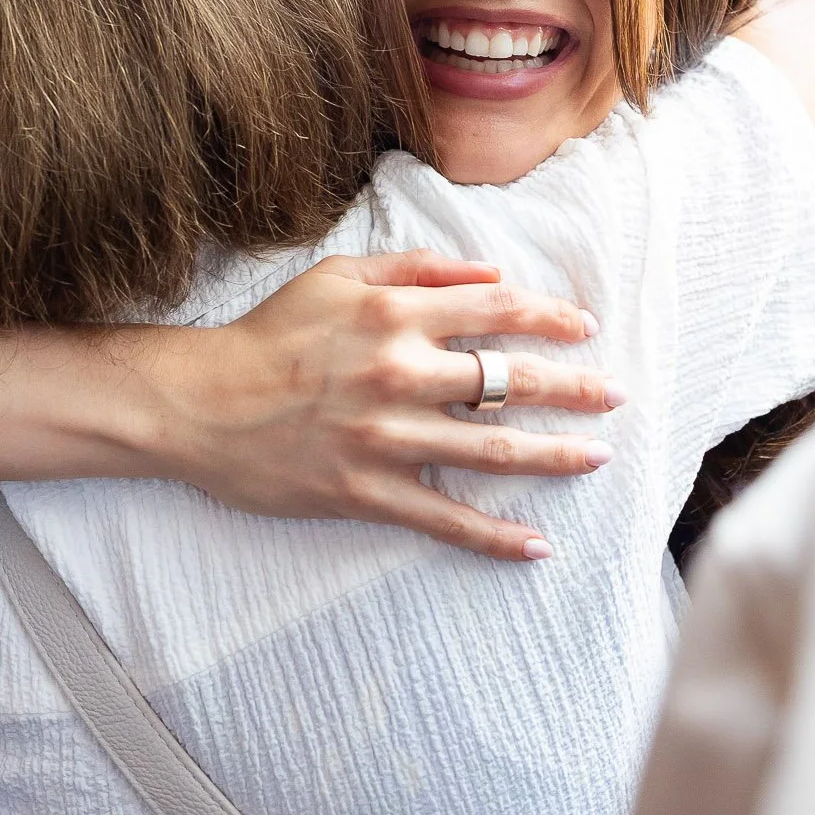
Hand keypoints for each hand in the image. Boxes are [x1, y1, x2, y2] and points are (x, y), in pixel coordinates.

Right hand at [147, 251, 621, 562]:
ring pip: (492, 451)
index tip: (584, 330)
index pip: (497, 312)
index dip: (550, 319)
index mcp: (396, 314)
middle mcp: (399, 373)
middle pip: (510, 382)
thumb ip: (417, 269)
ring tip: (596, 457)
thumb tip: (489, 273)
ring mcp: (385, 437)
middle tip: (615, 395)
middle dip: (573, 389)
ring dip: (554, 455)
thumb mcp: (338, 276)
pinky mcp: (366, 491)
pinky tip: (536, 545)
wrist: (200, 403)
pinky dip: (494, 536)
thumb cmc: (270, 335)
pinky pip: (444, 518)